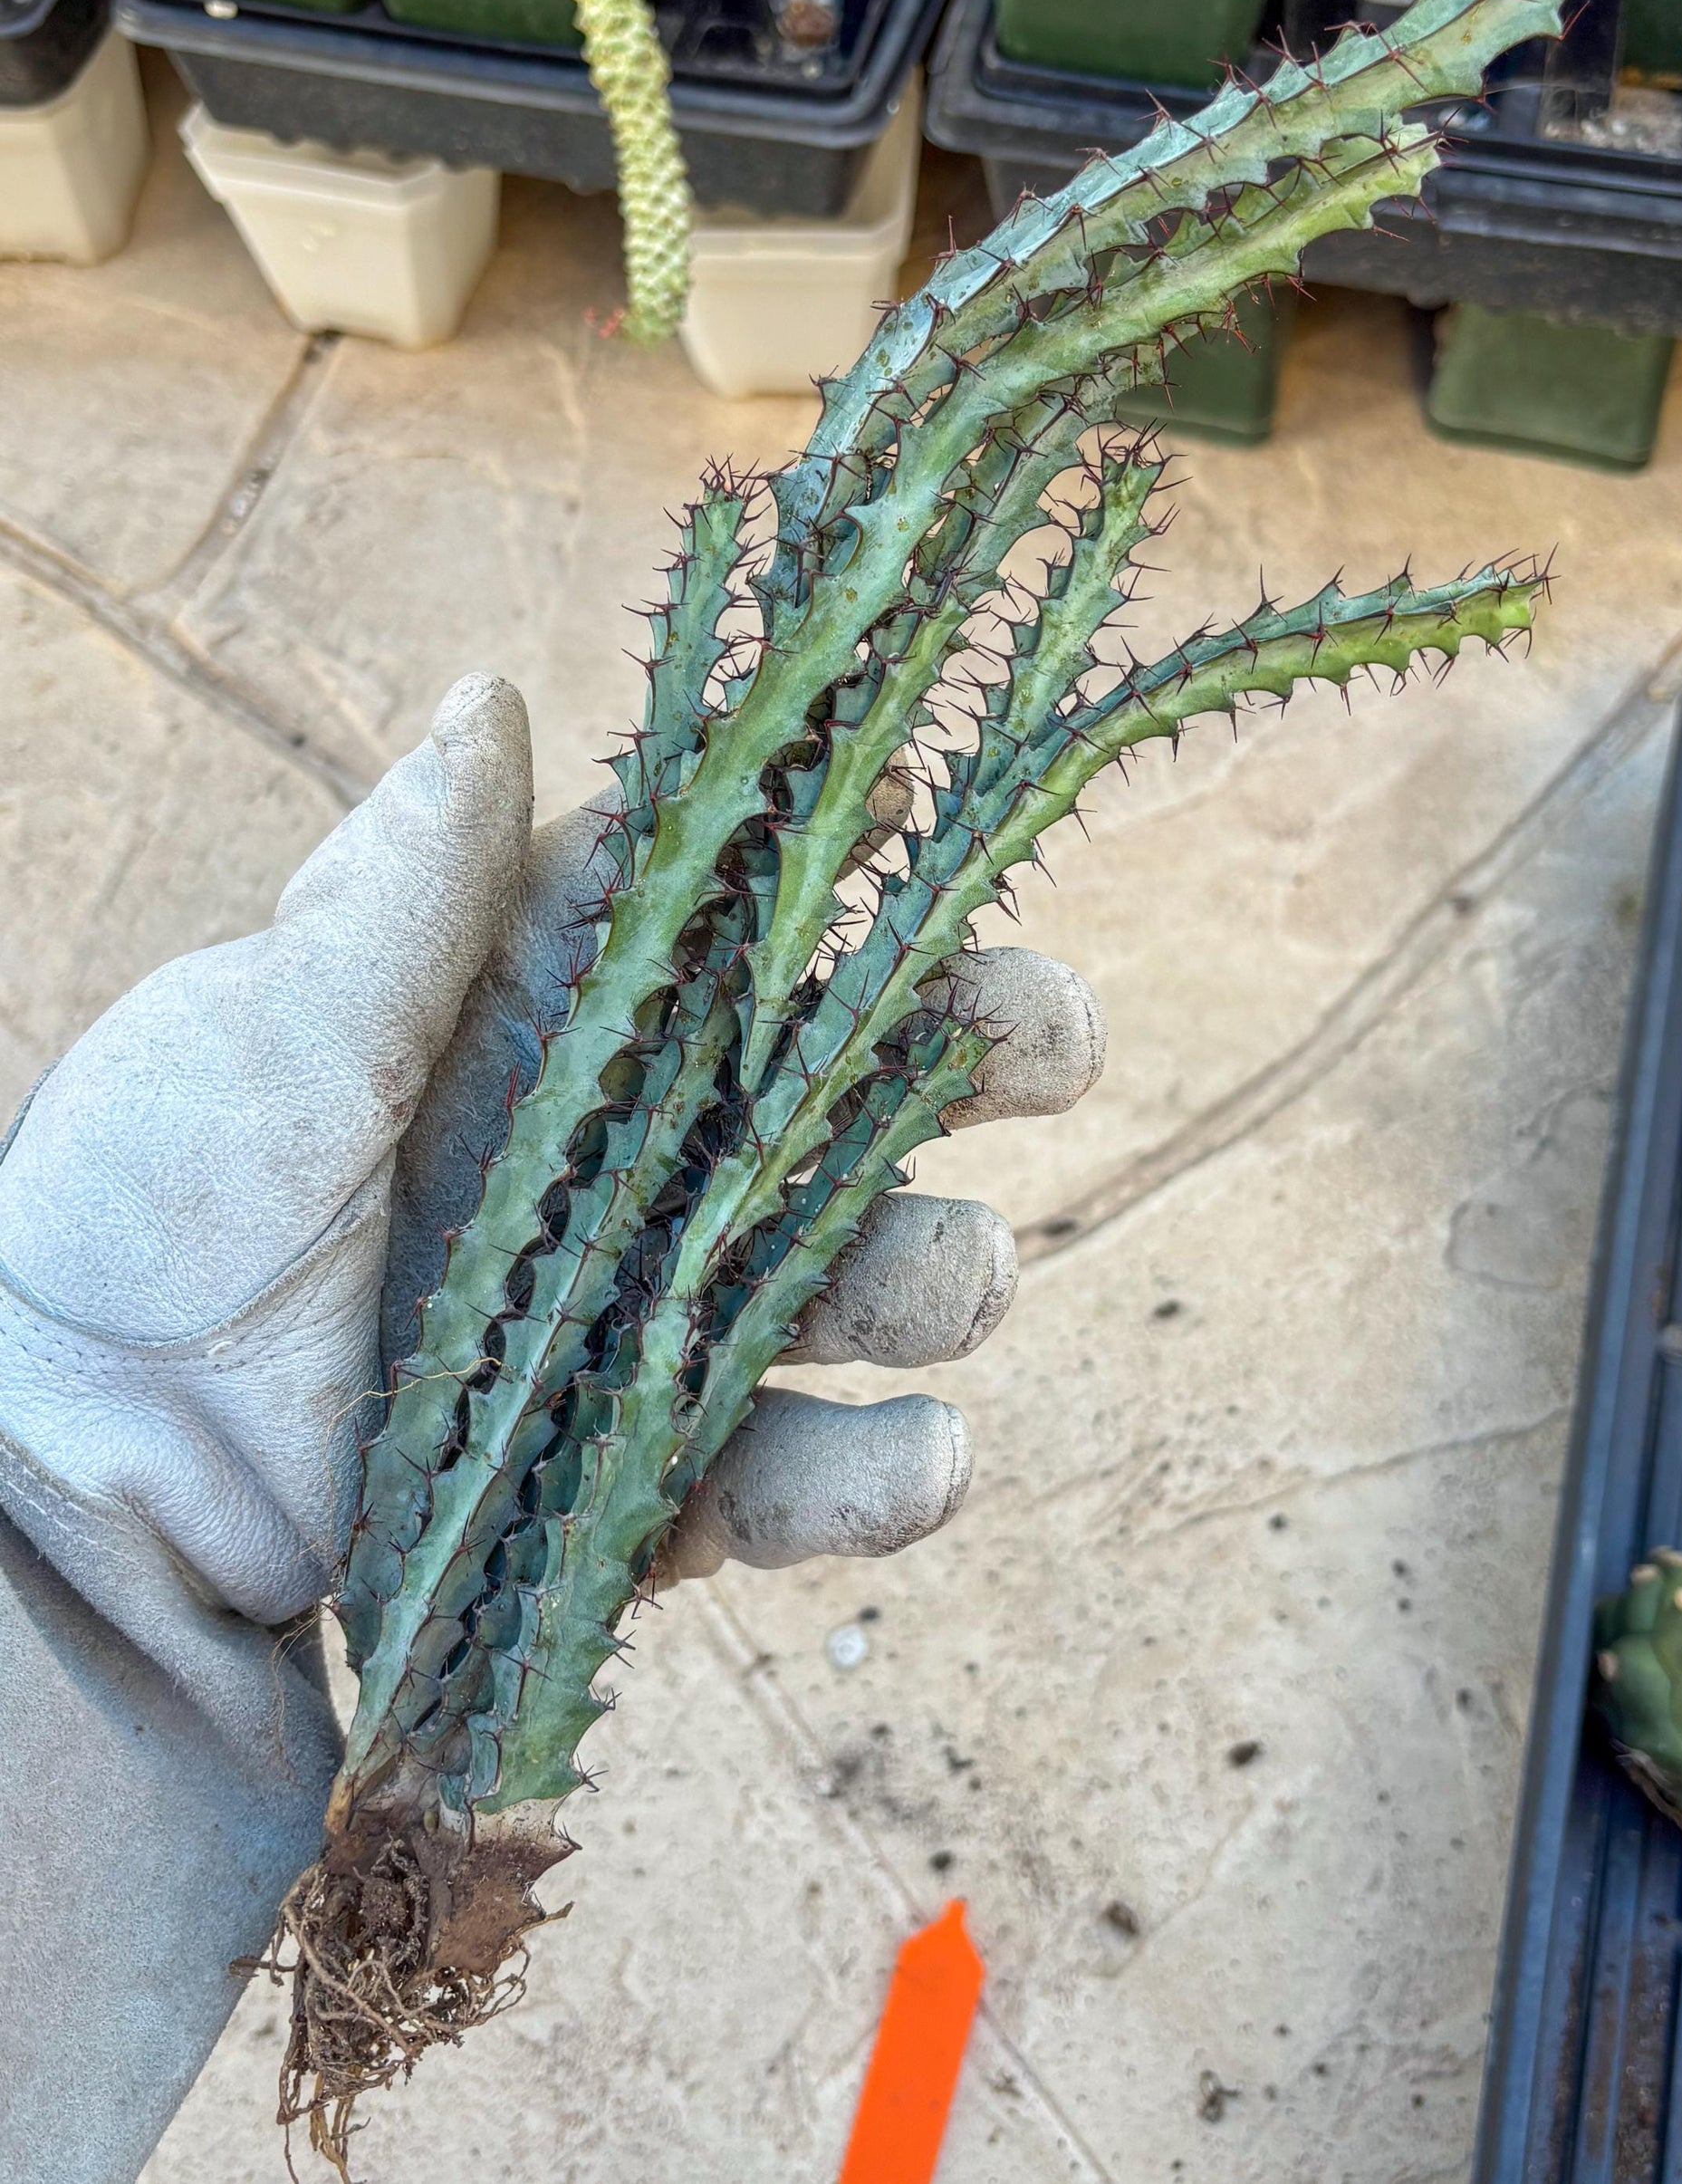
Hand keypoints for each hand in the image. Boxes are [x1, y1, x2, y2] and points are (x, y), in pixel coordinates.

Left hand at [0, 675, 1105, 1630]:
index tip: (924, 811)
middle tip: (1050, 1041)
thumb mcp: (258, 1038)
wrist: (66, 1523)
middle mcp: (601, 1161)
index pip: (712, 911)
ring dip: (936, 1268)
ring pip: (850, 1275)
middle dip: (964, 1051)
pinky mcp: (638, 1490)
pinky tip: (930, 1453)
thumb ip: (407, 893)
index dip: (830, 857)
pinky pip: (791, 1476)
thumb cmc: (133, 1239)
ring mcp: (631, 1328)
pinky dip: (877, 1474)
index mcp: (516, 1023)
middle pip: (829, 1085)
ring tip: (958, 1276)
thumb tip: (493, 691)